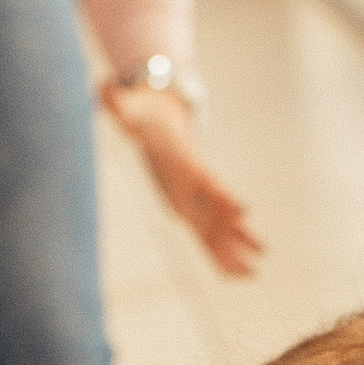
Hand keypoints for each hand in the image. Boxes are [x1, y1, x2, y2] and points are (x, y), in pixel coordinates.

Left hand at [98, 82, 262, 277]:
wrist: (156, 120)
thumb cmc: (140, 116)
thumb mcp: (128, 111)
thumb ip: (117, 104)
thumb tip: (100, 87)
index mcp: (185, 164)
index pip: (208, 182)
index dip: (224, 196)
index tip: (244, 210)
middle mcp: (196, 185)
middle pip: (222, 212)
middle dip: (240, 231)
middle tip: (263, 249)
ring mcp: (195, 200)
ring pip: (218, 231)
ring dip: (235, 252)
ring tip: (253, 275)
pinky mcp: (188, 211)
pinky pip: (205, 239)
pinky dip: (219, 258)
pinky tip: (234, 277)